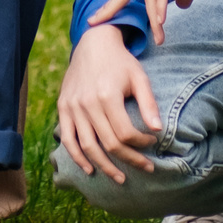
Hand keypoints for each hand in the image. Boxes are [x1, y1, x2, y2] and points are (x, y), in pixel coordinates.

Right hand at [55, 23, 159, 181]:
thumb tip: (158, 130)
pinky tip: (90, 169)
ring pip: (88, 146)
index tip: (152, 143)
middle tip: (146, 168)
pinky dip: (77, 157)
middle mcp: (87, 103)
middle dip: (129, 160)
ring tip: (120, 178)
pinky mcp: (63, 107)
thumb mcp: (139, 77)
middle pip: (109, 144)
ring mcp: (73, 107)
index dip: (141, 144)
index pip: (125, 133)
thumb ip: (149, 104)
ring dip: (104, 166)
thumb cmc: (121, 62)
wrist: (93, 43)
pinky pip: (68, 139)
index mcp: (107, 96)